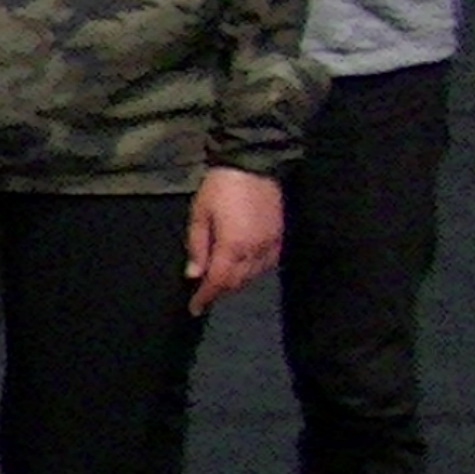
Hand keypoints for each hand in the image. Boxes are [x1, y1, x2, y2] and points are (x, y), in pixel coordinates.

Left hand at [186, 166, 285, 311]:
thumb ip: (197, 247)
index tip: (194, 309)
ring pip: (253, 276)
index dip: (206, 297)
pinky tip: (243, 268)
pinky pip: (267, 264)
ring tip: (220, 283)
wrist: (254, 164)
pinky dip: (253, 272)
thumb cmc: (220, 187)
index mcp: (233, 246)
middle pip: (237, 282)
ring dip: (236, 282)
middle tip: (204, 295)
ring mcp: (271, 245)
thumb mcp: (199, 214)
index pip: (218, 281)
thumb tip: (194, 275)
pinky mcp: (280, 237)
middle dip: (220, 291)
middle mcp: (256, 251)